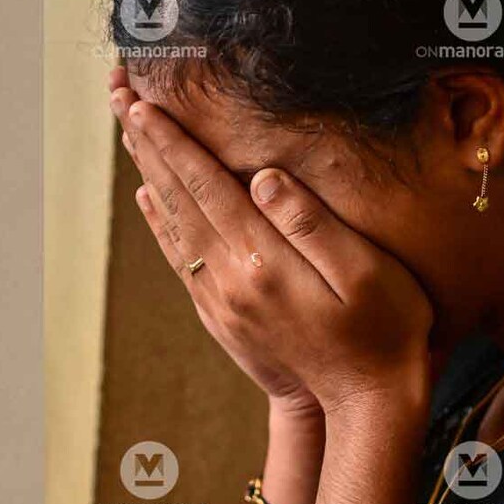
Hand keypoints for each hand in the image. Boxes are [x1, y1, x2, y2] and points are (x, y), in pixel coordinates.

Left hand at [107, 70, 432, 413]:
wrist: (366, 402)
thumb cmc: (383, 329)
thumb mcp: (365, 272)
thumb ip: (311, 223)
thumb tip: (262, 177)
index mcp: (264, 261)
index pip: (207, 187)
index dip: (175, 143)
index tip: (144, 106)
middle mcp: (231, 280)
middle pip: (178, 200)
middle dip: (148, 147)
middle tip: (120, 102)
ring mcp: (221, 302)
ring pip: (171, 228)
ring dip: (147, 178)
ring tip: (128, 139)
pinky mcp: (221, 318)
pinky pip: (178, 260)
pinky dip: (158, 225)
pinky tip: (148, 201)